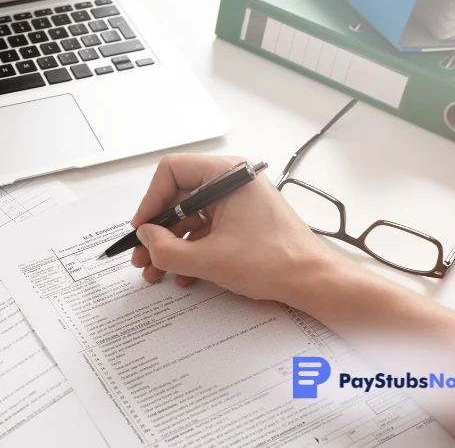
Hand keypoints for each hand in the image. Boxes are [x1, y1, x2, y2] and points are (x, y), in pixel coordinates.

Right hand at [130, 154, 342, 304]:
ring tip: (156, 271)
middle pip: (178, 197)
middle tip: (142, 255)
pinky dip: (191, 251)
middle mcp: (232, 182)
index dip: (151, 200)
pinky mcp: (242, 222)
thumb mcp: (210, 259)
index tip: (142, 228)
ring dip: (171, 246)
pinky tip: (182, 275)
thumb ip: (167, 250)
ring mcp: (237, 202)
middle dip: (158, 231)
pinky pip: (206, 230)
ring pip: (190, 218)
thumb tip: (145, 239)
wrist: (313, 282)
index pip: (172, 172)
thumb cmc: (275, 261)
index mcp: (227, 175)